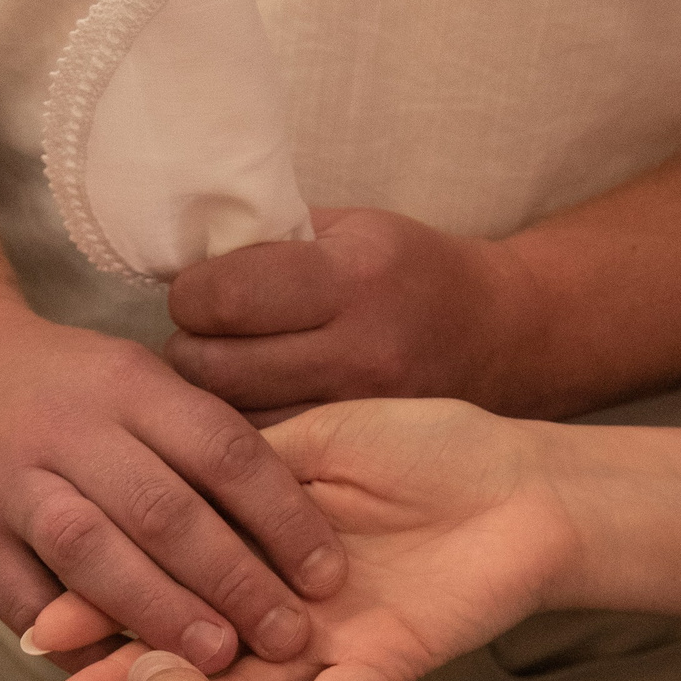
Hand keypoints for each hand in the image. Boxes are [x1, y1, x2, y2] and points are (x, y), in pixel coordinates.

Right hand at [0, 303, 347, 670]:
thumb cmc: (69, 388)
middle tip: (290, 637)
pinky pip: (26, 602)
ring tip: (218, 662)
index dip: (282, 516)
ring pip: (92, 554)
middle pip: (162, 509)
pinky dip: (78, 643)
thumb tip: (306, 524)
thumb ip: (201, 444)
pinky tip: (127, 678)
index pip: (221, 448)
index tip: (328, 576)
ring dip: (160, 613)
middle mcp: (67, 429)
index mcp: (127, 384)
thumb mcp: (136, 384)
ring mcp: (9, 484)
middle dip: (233, 579)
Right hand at [32, 398, 579, 680]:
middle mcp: (285, 597)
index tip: (44, 617)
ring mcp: (328, 639)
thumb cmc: (434, 444)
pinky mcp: (379, 667)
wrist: (528, 483)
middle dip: (118, 665)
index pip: (167, 568)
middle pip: (189, 639)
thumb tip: (158, 484)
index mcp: (263, 536)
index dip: (106, 591)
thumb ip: (247, 466)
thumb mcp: (322, 436)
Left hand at [164, 209, 552, 421]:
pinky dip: (245, 430)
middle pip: (218, 370)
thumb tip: (182, 259)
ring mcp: (361, 412)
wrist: (497, 335)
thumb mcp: (347, 229)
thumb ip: (269, 243)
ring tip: (222, 372)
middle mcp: (360, 349)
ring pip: (237, 422)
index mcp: (352, 277)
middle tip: (196, 337)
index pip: (227, 298)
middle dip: (189, 350)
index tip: (195, 291)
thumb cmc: (405, 269)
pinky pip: (271, 451)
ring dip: (211, 400)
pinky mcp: (360, 450)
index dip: (191, 294)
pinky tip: (251, 407)